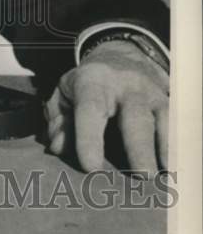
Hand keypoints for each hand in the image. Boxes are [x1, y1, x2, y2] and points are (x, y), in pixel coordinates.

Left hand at [44, 40, 168, 172]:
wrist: (119, 56)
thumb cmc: (86, 86)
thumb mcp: (64, 95)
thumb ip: (59, 122)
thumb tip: (59, 148)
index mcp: (92, 82)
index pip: (91, 109)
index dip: (89, 138)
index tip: (90, 167)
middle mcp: (126, 86)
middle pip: (135, 116)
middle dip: (138, 146)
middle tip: (142, 175)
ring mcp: (150, 93)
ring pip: (161, 119)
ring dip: (163, 148)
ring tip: (162, 177)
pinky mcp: (167, 102)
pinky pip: (175, 124)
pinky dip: (174, 145)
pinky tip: (173, 166)